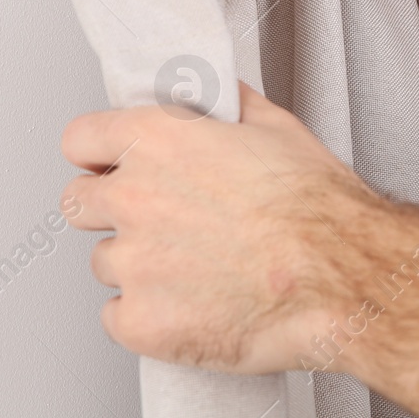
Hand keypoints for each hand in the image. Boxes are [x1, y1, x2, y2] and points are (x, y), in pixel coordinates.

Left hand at [60, 83, 418, 373]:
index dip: (98, 155)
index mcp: (156, 140)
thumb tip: (216, 97)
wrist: (341, 279)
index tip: (109, 167)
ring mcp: (132, 263)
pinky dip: (147, 318)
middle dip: (109, 212)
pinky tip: (192, 307)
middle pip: (77, 204)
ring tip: (195, 270)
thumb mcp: (276, 128)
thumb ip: (228, 106)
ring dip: (138, 267)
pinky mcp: (141, 321)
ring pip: (106, 264)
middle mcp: (132, 197)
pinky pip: (118, 318)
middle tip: (157, 223)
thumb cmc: (317, 209)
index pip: (79, 140)